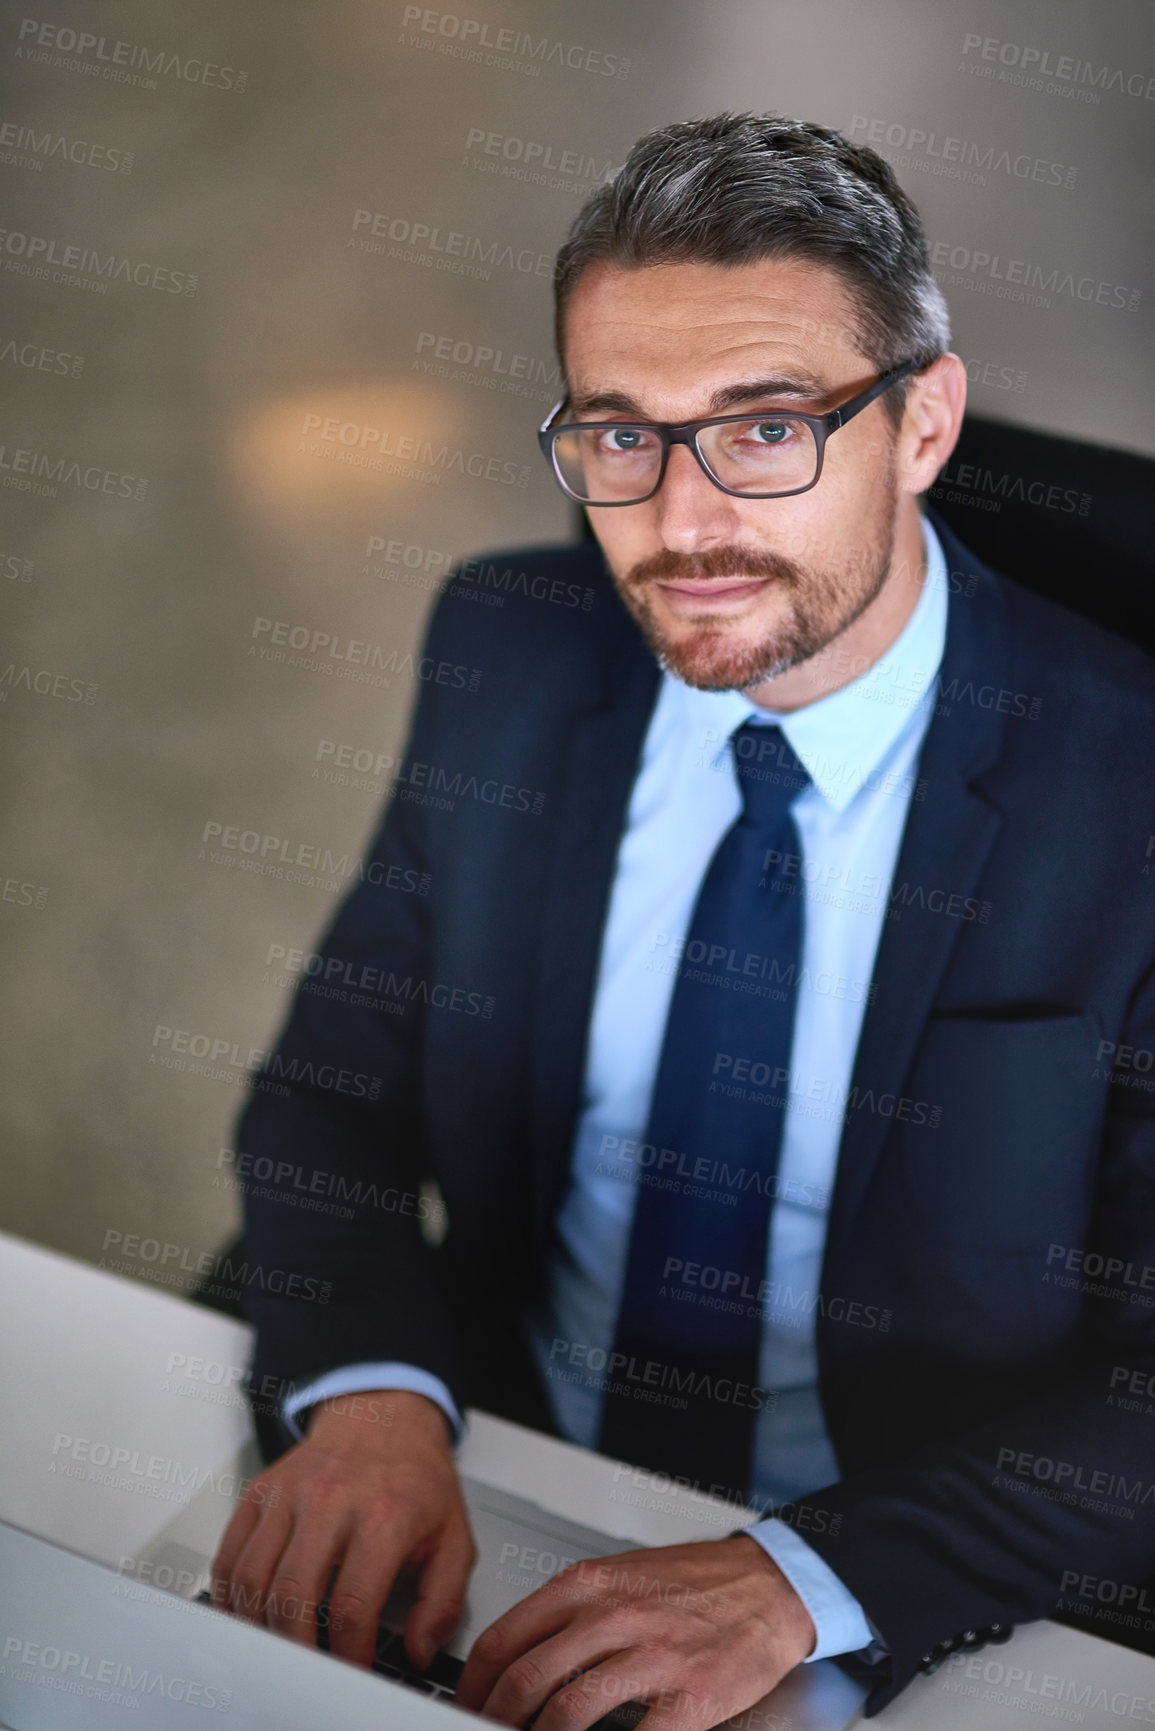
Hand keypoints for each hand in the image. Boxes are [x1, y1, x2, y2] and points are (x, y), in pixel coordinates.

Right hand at [209, 1389, 476, 1668]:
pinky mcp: (262, 1490)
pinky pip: (229, 1553)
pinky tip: (247, 1614)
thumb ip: (444, 1599)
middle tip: (307, 1670)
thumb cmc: (416, 1477)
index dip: (349, 1654)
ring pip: (253, 1577)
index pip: (354, 1604)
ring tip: (278, 1647)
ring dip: (259, 1626)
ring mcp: (290, 1493)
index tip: (353, 1671)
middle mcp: (332, 1499)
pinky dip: (229, 1594)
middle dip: (295, 1648)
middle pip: (293, 1594)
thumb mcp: (454, 1534)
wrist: (384, 1414)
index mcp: (385, 1515)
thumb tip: (421, 1649)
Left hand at [456, 1534, 814, 1730]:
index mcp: (588, 1584)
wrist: (768, 1583)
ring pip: (568, 1712)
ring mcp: (653, 1655)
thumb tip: (518, 1658)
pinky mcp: (691, 1695)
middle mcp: (613, 1615)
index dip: (476, 1686)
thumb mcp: (618, 1576)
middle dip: (498, 1721)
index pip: (505, 1639)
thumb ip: (568, 1613)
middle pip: (527, 1679)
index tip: (468, 1708)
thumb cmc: (693, 1582)